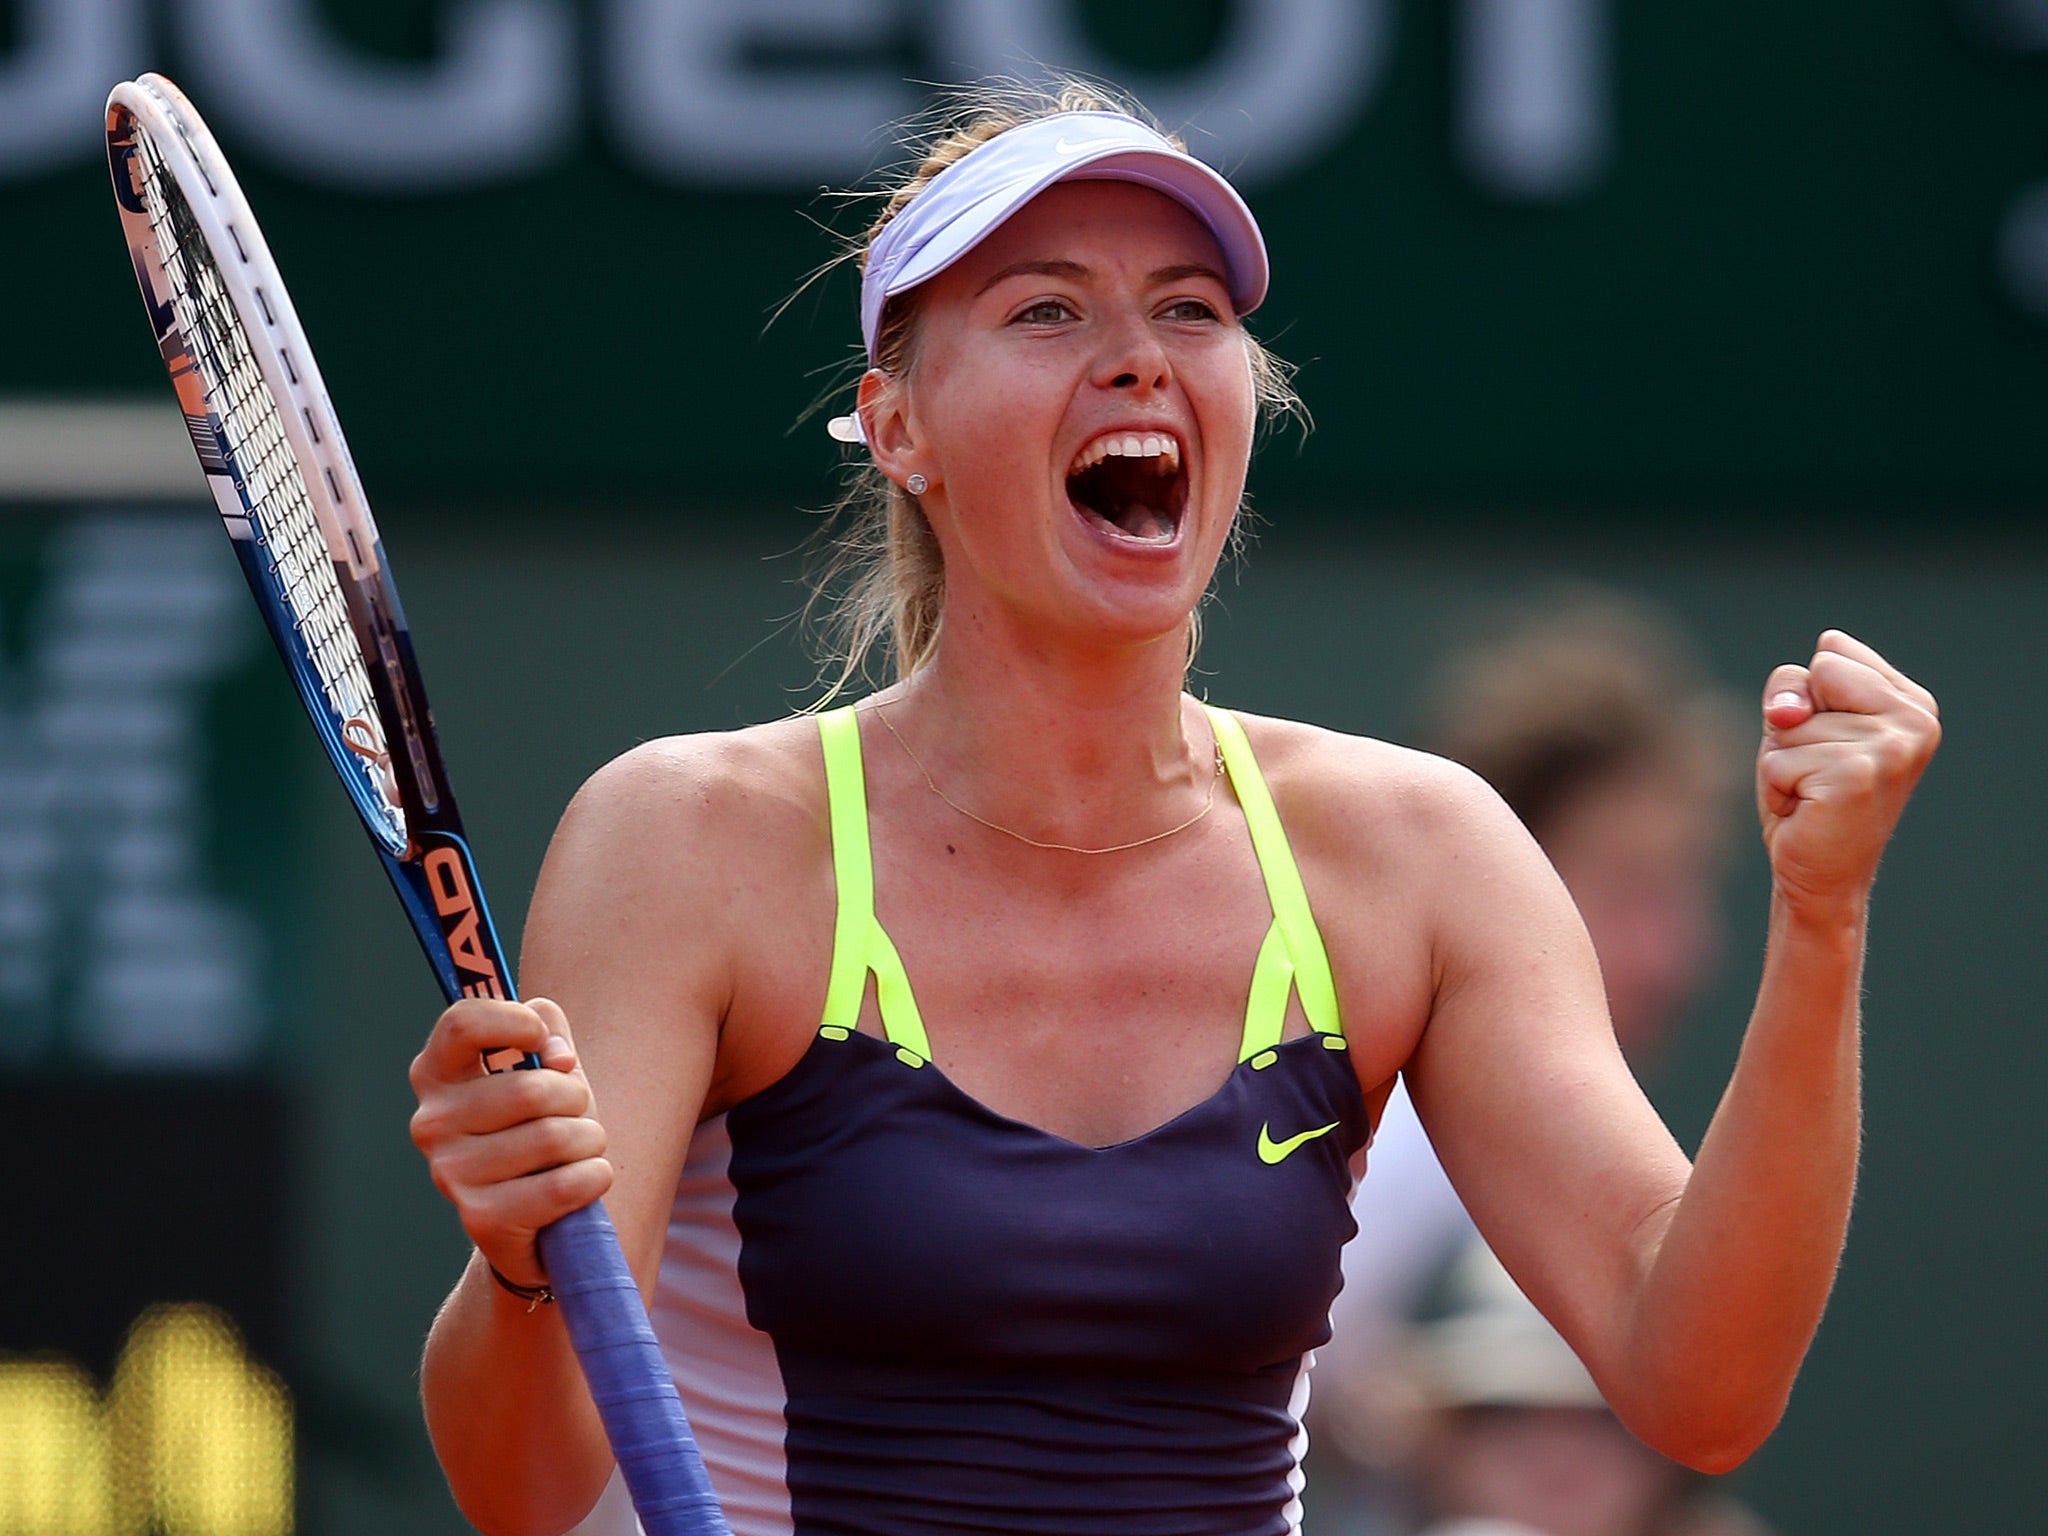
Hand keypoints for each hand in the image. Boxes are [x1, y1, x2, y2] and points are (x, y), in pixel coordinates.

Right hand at [408, 997, 612, 1289]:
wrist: (534, 1216)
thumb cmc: (539, 1123)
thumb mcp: (545, 1066)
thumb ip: (548, 1030)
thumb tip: (557, 1056)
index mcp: (437, 1072)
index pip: (463, 1023)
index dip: (518, 1023)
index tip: (546, 1041)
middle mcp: (431, 1121)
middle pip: (531, 1089)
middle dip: (576, 1099)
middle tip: (574, 1113)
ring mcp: (449, 1172)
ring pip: (554, 1137)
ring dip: (589, 1140)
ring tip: (578, 1149)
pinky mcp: (479, 1218)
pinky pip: (563, 1186)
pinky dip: (594, 1177)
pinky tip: (586, 1179)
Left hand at [1756, 630, 1939, 917]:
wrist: (1822, 876)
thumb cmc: (1808, 796)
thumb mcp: (1797, 727)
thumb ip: (1791, 690)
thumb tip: (1788, 711)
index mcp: (1912, 701)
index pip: (1831, 650)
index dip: (1809, 696)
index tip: (1829, 741)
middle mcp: (1915, 720)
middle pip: (1812, 674)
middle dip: (1794, 724)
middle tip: (1817, 770)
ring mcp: (1890, 748)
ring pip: (1789, 723)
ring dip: (1783, 762)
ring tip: (1813, 794)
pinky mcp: (1856, 776)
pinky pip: (1777, 759)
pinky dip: (1776, 787)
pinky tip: (1806, 810)